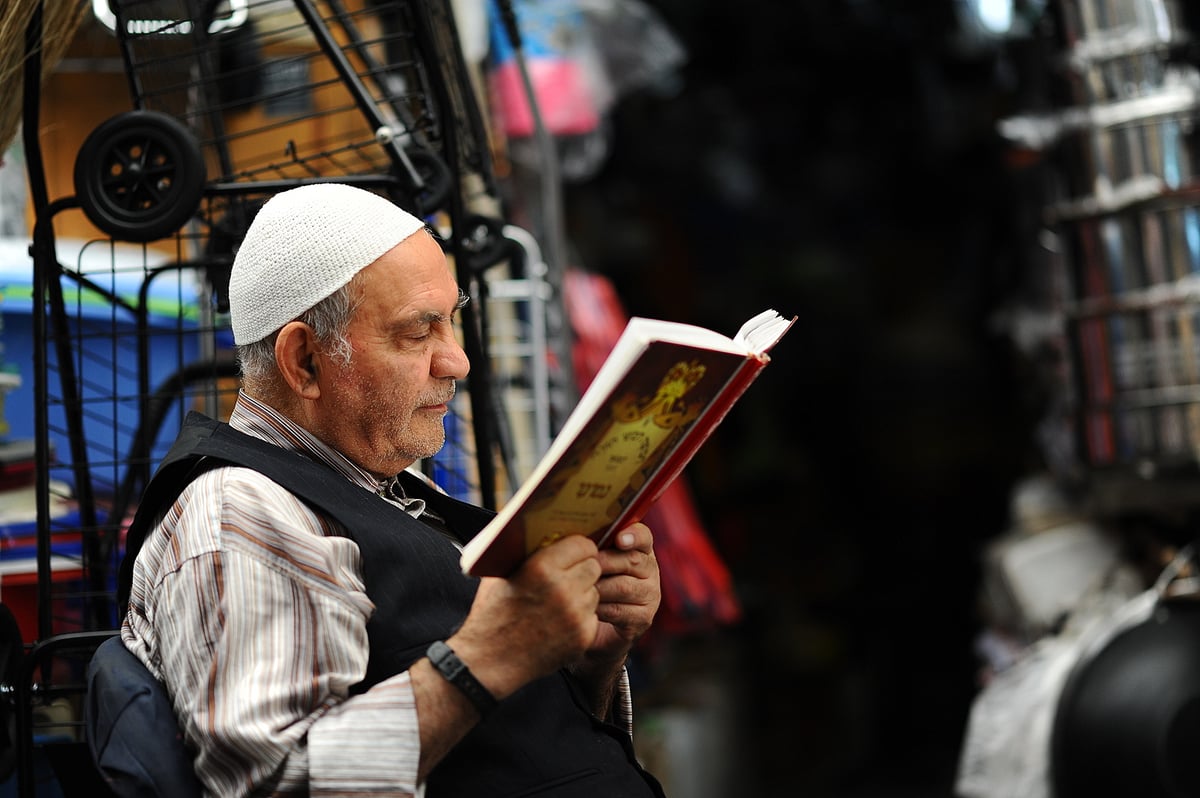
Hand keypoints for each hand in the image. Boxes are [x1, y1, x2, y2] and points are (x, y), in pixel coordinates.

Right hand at [451, 535, 602, 698]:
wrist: (488, 661)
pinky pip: (592, 616)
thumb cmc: (492, 614)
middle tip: (568, 575)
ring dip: (582, 592)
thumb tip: (548, 534)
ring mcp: (575, 615)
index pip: (583, 544)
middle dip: (582, 568)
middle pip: (594, 566)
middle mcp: (563, 590)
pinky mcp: (582, 637)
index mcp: (541, 568)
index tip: (573, 552)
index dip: (578, 547)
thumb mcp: (501, 573)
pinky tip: (560, 621)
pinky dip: (581, 617)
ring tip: (559, 601)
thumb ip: (527, 553)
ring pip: (594, 591)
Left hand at [589, 523, 660, 662]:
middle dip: (604, 563)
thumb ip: (591, 548)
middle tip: (583, 567)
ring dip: (598, 588)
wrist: (594, 628)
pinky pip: (619, 610)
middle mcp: (650, 571)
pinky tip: (586, 608)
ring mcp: (650, 595)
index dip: (633, 535)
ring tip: (580, 589)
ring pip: (623, 586)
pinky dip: (599, 609)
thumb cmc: (589, 585)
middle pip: (631, 560)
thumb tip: (574, 538)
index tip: (619, 539)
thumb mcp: (591, 563)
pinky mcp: (644, 618)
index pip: (644, 536)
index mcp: (640, 550)